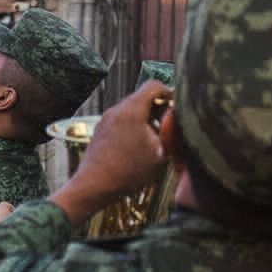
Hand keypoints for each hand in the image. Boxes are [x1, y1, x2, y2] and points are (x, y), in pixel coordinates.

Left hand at [50, 81, 172, 225]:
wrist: (94, 186)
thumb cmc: (129, 171)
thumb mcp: (161, 152)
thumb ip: (171, 131)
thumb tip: (177, 117)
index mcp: (131, 110)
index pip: (153, 85)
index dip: (169, 93)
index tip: (177, 109)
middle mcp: (116, 110)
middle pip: (142, 98)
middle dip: (158, 109)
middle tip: (168, 129)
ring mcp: (105, 120)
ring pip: (131, 110)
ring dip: (146, 120)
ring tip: (154, 141)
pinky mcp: (100, 130)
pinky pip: (121, 121)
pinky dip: (133, 127)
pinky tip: (138, 147)